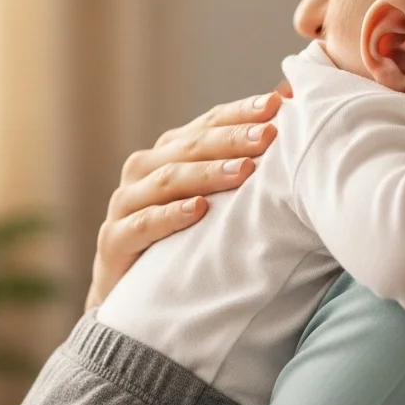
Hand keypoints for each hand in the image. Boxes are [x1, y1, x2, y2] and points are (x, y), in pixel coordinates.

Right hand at [88, 83, 289, 310]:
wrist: (138, 300)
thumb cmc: (188, 239)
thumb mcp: (218, 198)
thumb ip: (246, 160)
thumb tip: (290, 105)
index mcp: (170, 152)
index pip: (209, 123)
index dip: (241, 112)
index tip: (277, 104)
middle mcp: (145, 171)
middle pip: (191, 146)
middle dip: (232, 138)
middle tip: (268, 134)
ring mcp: (126, 204)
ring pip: (169, 180)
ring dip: (208, 173)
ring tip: (245, 171)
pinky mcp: (114, 241)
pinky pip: (144, 224)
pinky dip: (171, 215)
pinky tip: (198, 210)